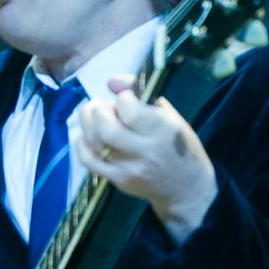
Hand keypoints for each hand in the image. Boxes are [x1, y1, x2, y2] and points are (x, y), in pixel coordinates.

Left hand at [73, 74, 216, 242]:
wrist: (186, 187)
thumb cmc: (179, 145)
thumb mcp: (169, 115)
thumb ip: (141, 93)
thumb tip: (111, 80)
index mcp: (163, 130)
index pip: (131, 110)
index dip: (123, 98)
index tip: (126, 98)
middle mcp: (146, 150)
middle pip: (107, 128)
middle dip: (98, 111)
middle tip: (102, 106)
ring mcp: (130, 168)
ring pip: (95, 143)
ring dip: (87, 123)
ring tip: (93, 115)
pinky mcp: (118, 181)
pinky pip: (90, 161)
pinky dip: (82, 145)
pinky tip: (86, 136)